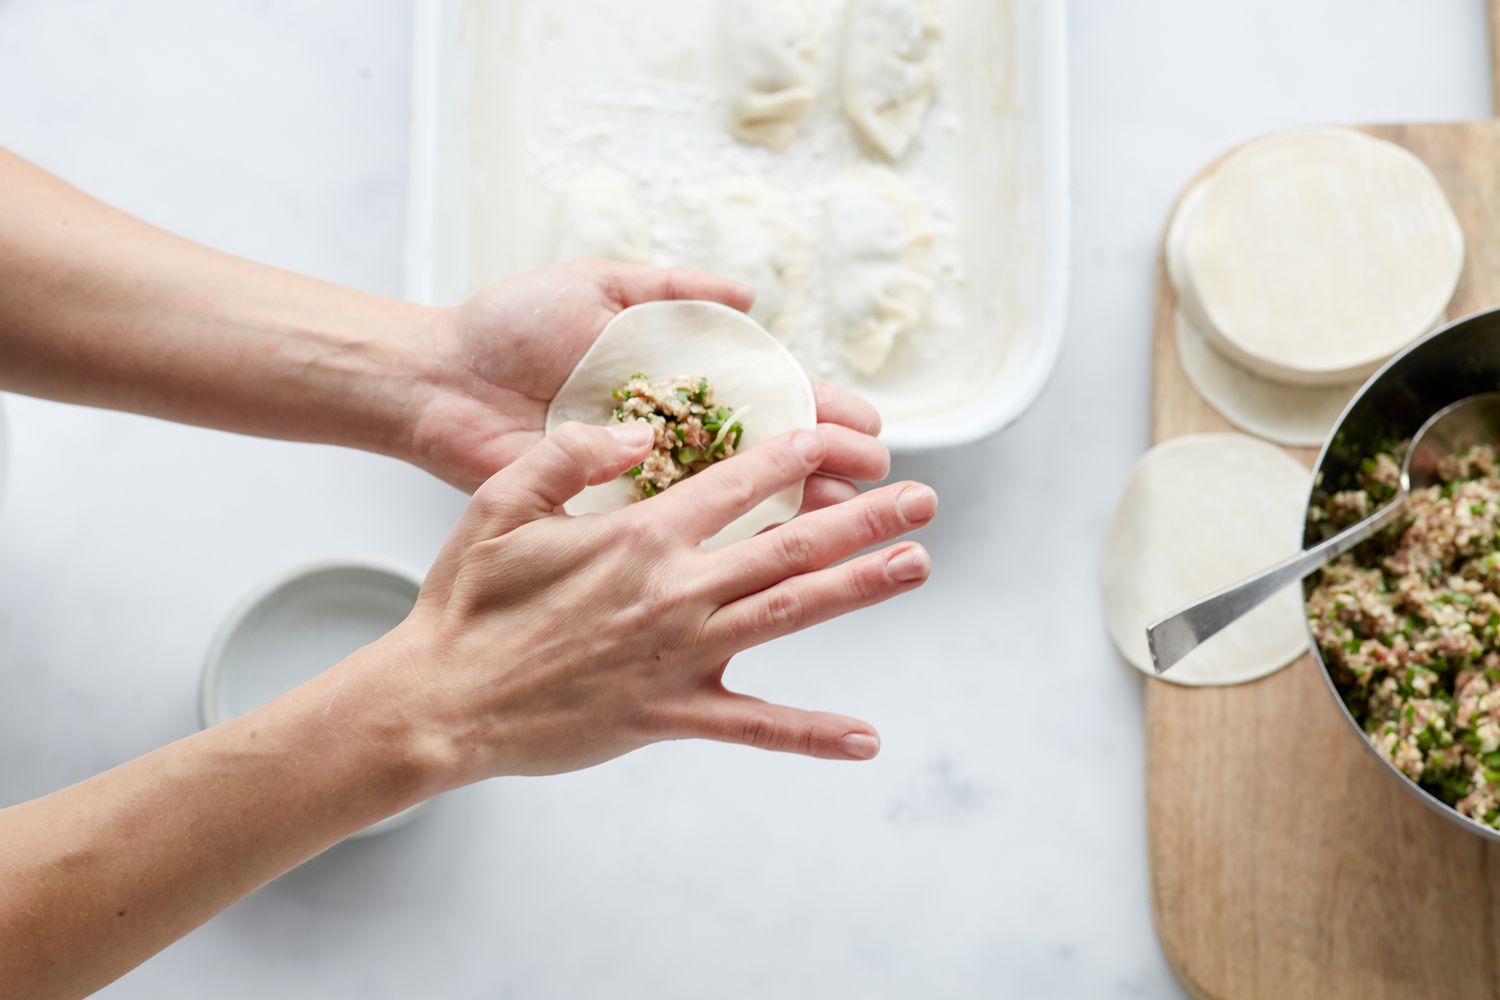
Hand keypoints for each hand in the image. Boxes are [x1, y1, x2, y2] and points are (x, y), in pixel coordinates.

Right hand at [384, 420, 935, 782]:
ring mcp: (681, 655)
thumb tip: (636, 429)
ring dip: (860, 587)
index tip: (841, 437)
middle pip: (790, 543)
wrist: (441, 701)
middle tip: (924, 500)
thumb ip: (569, 453)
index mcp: (639, 534)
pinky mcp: (672, 714)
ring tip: (916, 565)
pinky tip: (865, 738)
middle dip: (863, 516)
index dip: (796, 453)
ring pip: (790, 613)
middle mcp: (676, 589)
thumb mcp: (501, 502)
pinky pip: (754, 726)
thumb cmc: (466, 602)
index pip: (738, 480)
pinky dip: (810, 733)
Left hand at [404, 259, 889, 506]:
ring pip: (737, 499)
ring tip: (850, 521)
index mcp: (675, 379)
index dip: (818, 411)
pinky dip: (728, 543)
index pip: (766, 397)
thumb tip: (749, 296)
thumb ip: (672, 288)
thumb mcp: (599, 285)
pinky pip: (680, 531)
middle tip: (876, 481)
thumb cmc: (510, 325)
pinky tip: (777, 554)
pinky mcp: (612, 515)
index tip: (867, 426)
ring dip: (795, 510)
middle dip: (825, 465)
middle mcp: (670, 433)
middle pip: (766, 454)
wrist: (440, 377)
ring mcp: (646, 479)